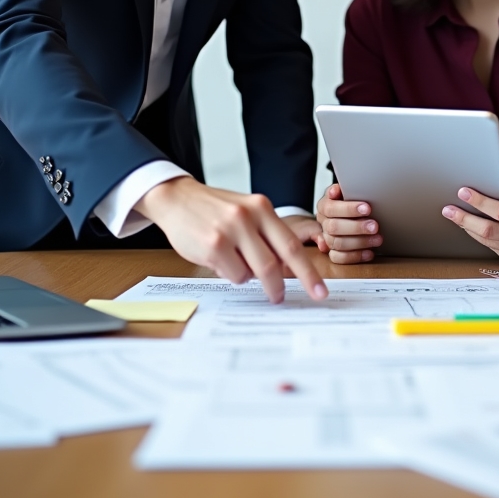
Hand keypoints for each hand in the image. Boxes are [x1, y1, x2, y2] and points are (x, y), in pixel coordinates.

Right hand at [135, 177, 327, 302]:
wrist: (177, 198)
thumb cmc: (215, 210)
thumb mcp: (246, 213)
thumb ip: (266, 236)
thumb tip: (286, 270)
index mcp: (262, 208)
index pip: (292, 245)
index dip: (309, 272)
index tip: (321, 291)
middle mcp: (249, 217)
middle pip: (275, 264)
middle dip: (280, 288)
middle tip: (280, 299)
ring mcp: (230, 231)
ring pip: (252, 273)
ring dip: (246, 276)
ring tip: (233, 260)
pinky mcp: (212, 245)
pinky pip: (232, 275)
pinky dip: (230, 274)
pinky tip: (218, 259)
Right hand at [316, 183, 381, 263]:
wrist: (347, 212)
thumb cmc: (350, 199)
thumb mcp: (347, 190)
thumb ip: (343, 188)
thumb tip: (334, 191)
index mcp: (324, 205)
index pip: (332, 208)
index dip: (349, 209)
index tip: (367, 208)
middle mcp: (323, 222)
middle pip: (334, 227)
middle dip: (357, 227)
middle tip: (375, 226)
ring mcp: (326, 238)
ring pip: (337, 244)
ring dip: (359, 242)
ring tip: (378, 239)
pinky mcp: (333, 252)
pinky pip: (339, 258)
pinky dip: (355, 256)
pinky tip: (370, 253)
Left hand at [442, 185, 498, 266]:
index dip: (481, 202)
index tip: (464, 192)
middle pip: (489, 229)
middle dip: (465, 217)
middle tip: (449, 208)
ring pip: (485, 239)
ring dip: (466, 225)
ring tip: (451, 213)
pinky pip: (487, 246)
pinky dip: (473, 234)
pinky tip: (465, 224)